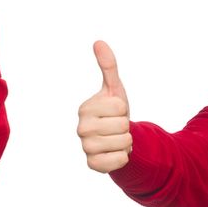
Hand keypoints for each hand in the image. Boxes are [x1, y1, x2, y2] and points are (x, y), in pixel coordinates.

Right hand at [78, 41, 132, 172]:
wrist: (114, 139)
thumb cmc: (113, 112)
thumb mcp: (114, 89)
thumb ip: (108, 66)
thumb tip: (99, 42)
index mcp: (85, 108)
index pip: (120, 107)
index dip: (124, 110)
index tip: (115, 112)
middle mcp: (81, 128)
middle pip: (122, 126)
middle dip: (126, 127)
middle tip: (117, 128)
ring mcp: (85, 147)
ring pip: (123, 144)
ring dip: (126, 142)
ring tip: (116, 139)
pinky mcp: (92, 164)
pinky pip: (119, 162)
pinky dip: (124, 158)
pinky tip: (115, 153)